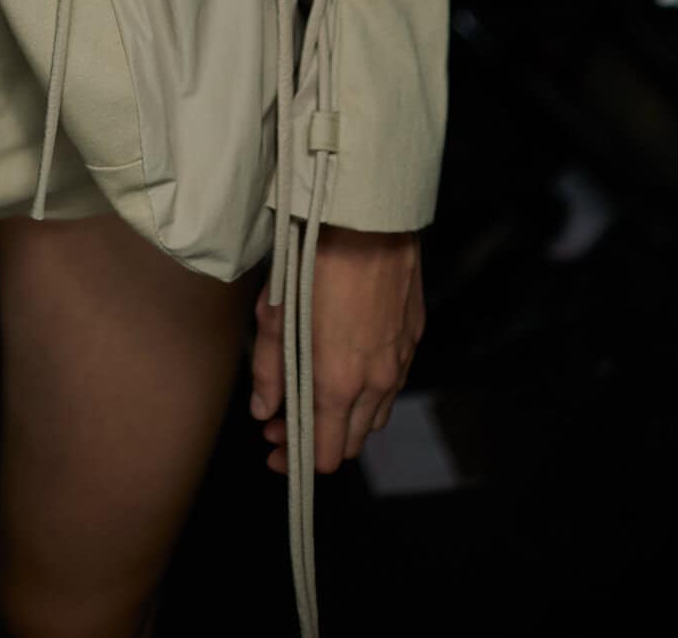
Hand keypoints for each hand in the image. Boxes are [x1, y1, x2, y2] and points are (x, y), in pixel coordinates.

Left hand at [248, 226, 423, 476]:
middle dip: (317, 441)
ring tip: (314, 398)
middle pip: (351, 442)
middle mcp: (376, 381)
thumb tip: (264, 410)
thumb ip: (268, 370)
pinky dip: (369, 391)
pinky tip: (346, 368)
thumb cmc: (314, 259)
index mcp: (339, 383)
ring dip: (345, 419)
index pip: (326, 454)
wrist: (367, 218)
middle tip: (285, 422)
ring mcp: (400, 360)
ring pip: (375, 415)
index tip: (276, 447)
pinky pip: (393, 383)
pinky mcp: (413, 337)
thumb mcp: (274, 313)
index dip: (296, 459)